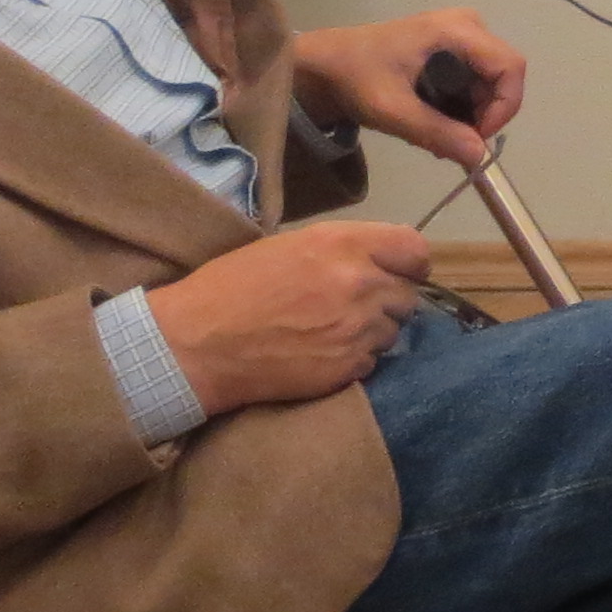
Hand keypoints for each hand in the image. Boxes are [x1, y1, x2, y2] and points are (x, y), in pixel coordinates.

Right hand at [148, 219, 432, 413]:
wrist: (196, 344)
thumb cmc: (230, 288)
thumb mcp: (288, 247)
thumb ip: (339, 251)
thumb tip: (373, 261)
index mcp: (342, 244)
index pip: (414, 249)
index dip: (410, 263)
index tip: (398, 273)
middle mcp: (359, 283)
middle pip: (408, 295)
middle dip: (387, 301)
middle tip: (354, 307)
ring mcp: (357, 329)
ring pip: (393, 331)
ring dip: (372, 332)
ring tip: (332, 332)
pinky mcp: (348, 367)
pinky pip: (372, 361)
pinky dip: (355, 359)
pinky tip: (321, 354)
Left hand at [290, 10, 523, 168]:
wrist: (324, 65)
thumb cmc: (355, 78)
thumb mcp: (392, 110)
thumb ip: (437, 132)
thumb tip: (479, 157)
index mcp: (455, 30)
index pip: (510, 67)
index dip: (503, 107)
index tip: (475, 138)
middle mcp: (468, 26)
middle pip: (502, 77)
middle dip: (483, 115)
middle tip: (451, 142)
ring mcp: (462, 36)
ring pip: (491, 85)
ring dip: (470, 116)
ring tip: (435, 135)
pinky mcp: (455, 49)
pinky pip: (476, 83)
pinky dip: (462, 108)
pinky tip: (433, 121)